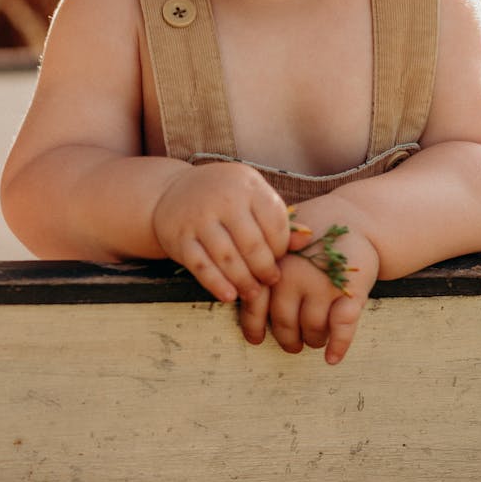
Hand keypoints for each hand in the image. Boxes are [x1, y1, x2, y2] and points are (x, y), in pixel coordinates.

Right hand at [152, 162, 290, 303]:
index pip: (274, 223)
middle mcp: (223, 198)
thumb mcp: (251, 196)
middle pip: (252, 244)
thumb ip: (276, 218)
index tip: (280, 259)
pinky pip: (201, 267)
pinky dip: (217, 285)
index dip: (281, 247)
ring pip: (227, 258)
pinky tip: (229, 296)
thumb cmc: (223, 196)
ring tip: (253, 293)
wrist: (172, 191)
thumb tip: (308, 238)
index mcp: (247, 185)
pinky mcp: (179, 237)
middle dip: (264, 269)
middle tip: (270, 281)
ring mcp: (199, 217)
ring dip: (244, 281)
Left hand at [240, 211, 379, 364]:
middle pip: (284, 324)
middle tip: (292, 343)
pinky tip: (331, 358)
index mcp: (274, 263)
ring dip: (314, 340)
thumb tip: (240, 292)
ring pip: (313, 330)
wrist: (357, 218)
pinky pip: (342, 328)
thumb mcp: (284, 241)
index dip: (253, 326)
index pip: (255, 303)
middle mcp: (294, 275)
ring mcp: (323, 284)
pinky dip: (338, 346)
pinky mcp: (351, 292)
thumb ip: (265, 266)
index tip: (255, 339)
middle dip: (288, 340)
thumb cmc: (312, 234)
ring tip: (314, 338)